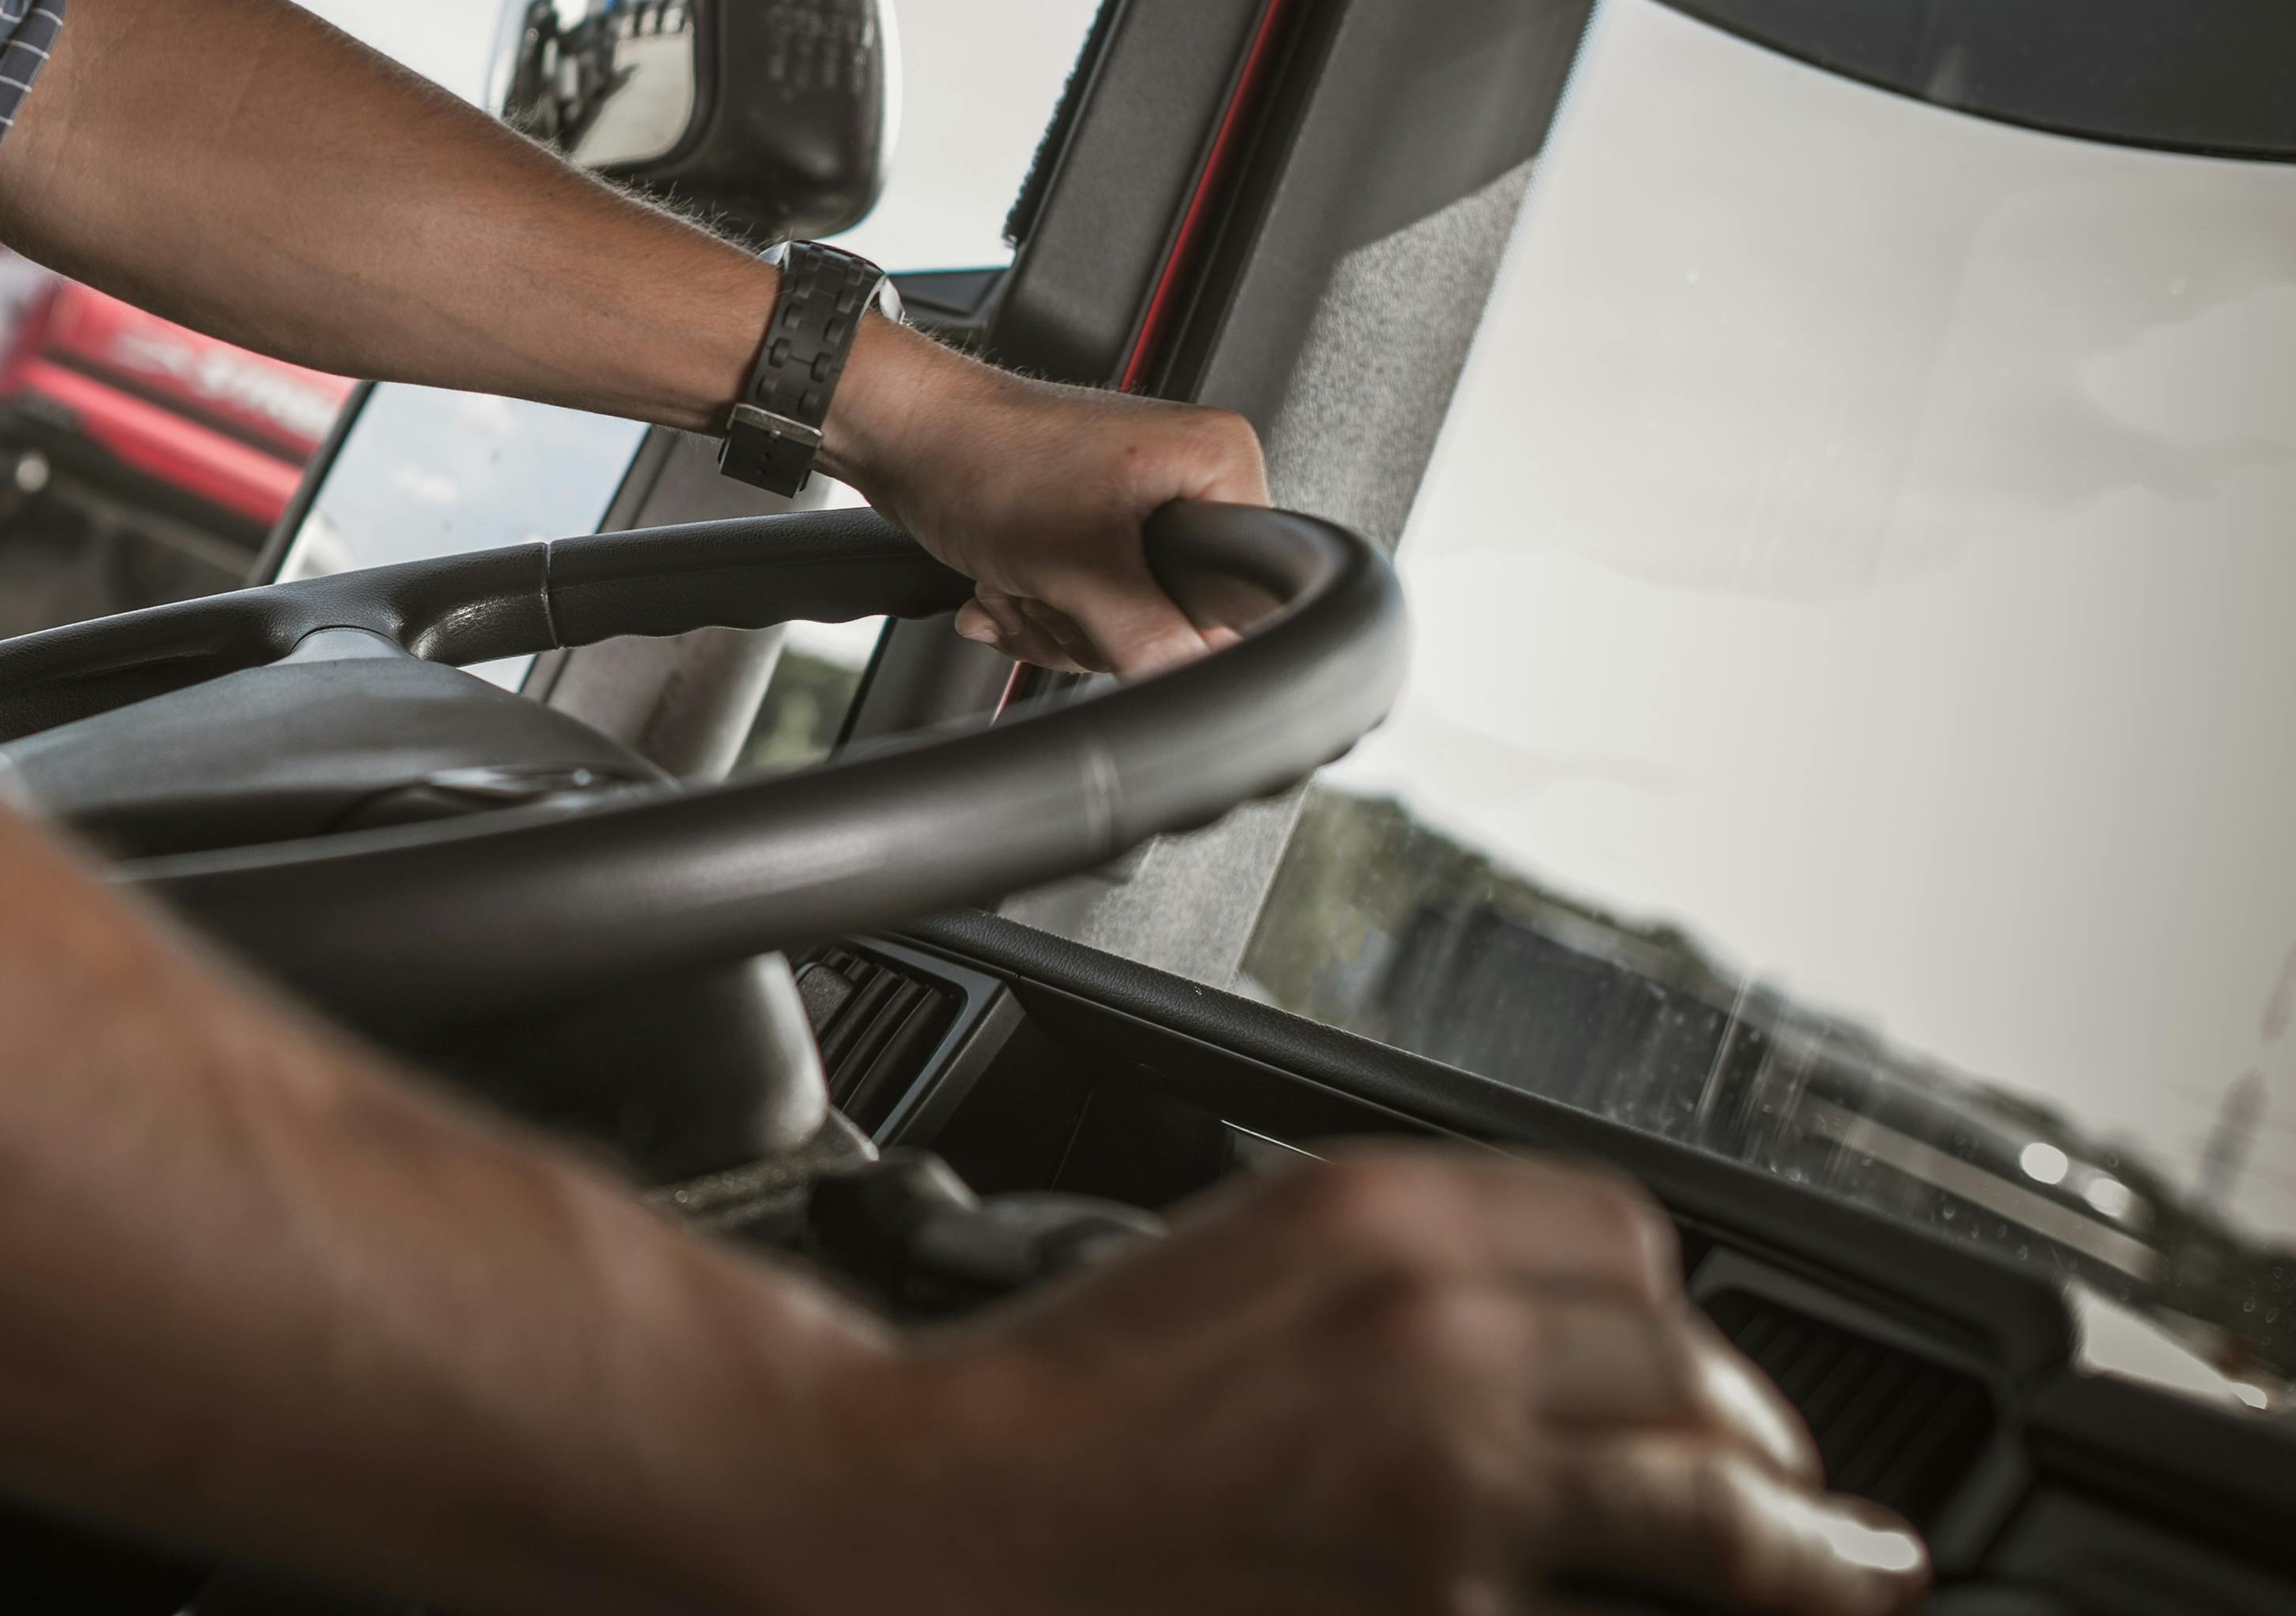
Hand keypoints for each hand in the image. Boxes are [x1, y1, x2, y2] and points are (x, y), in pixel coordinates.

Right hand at [794, 1152, 1931, 1615]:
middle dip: (1769, 1445)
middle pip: (1694, 1371)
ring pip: (1716, 1509)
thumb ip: (1385, 1277)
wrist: (930, 1515)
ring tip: (1855, 1575)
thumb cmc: (1047, 1409)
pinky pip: (1625, 1612)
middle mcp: (1441, 1327)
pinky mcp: (1443, 1609)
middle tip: (1807, 1500)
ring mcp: (1453, 1482)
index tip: (1703, 1374)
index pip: (1629, 1241)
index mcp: (1378, 1211)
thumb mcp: (1231, 1260)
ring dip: (1808, 1554)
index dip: (1687, 1321)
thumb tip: (1531, 1336)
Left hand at [829, 326, 1271, 675]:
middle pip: (1172, 615)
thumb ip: (1151, 639)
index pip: (1237, 591)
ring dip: (1050, 615)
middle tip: (1047, 583)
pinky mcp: (1084, 524)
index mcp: (1217, 462)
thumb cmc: (982, 456)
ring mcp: (1132, 502)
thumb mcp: (1081, 567)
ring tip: (1014, 574)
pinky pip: (1080, 604)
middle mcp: (1184, 476)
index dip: (1171, 620)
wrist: (900, 434)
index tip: (1115, 609)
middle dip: (1088, 620)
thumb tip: (1196, 683)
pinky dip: (1032, 604)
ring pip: (1119, 620)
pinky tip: (1000, 579)